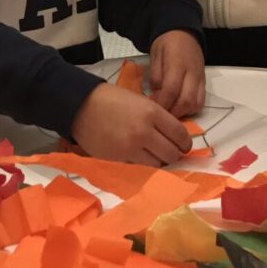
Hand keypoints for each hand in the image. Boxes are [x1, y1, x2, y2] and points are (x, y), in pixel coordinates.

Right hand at [71, 83, 191, 164]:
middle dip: (174, 154)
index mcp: (152, 112)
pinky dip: (143, 165)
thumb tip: (173, 134)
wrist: (81, 106)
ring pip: (158, 165)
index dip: (185, 142)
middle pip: (172, 154)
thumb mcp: (140, 101)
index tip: (184, 145)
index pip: (180, 134)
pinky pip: (140, 169)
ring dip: (159, 161)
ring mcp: (131, 148)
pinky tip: (139, 158)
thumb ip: (157, 117)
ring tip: (154, 156)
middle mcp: (144, 132)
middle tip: (170, 152)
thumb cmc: (111, 98)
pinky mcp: (118, 160)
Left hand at [149, 30, 205, 117]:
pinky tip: (180, 108)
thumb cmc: (166, 43)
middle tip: (162, 115)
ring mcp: (200, 78)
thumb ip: (155, 76)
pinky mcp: (204, 81)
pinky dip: (191, 109)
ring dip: (183, 112)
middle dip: (173, 112)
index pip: (171, 89)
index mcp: (177, 63)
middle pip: (186, 100)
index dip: (163, 103)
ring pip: (196, 103)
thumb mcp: (155, 55)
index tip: (153, 109)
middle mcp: (192, 72)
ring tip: (170, 113)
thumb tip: (156, 97)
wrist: (184, 32)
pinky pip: (201, 101)